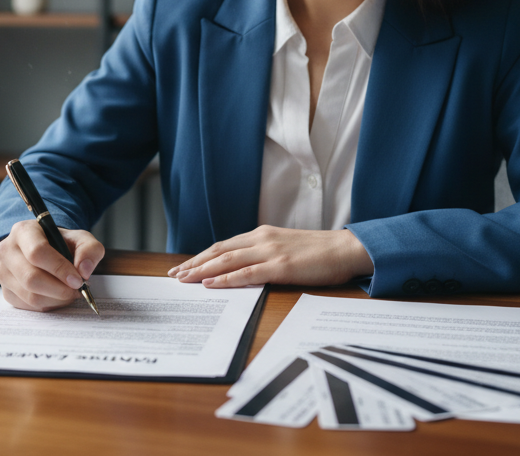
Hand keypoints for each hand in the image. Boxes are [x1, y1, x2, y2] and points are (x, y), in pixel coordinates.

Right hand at [0, 220, 104, 310]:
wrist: (47, 250)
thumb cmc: (61, 244)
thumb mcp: (81, 239)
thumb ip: (89, 250)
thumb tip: (84, 270)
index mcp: (23, 231)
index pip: (37, 252)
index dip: (59, 269)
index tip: (78, 280)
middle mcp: (7, 250)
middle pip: (31, 278)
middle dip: (59, 289)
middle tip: (77, 290)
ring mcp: (3, 272)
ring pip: (30, 295)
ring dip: (56, 299)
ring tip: (69, 292)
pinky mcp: (6, 291)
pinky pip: (28, 306)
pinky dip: (48, 305)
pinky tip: (57, 296)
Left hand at [167, 226, 372, 287]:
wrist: (347, 249)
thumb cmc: (320, 253)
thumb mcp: (287, 247)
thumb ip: (265, 254)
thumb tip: (245, 267)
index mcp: (262, 234)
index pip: (223, 245)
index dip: (201, 256)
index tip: (184, 266)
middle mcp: (262, 239)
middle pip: (218, 251)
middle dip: (193, 263)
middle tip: (173, 274)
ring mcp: (270, 252)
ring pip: (227, 260)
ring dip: (201, 271)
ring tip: (183, 279)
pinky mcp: (280, 266)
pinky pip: (246, 273)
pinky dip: (225, 279)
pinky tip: (210, 285)